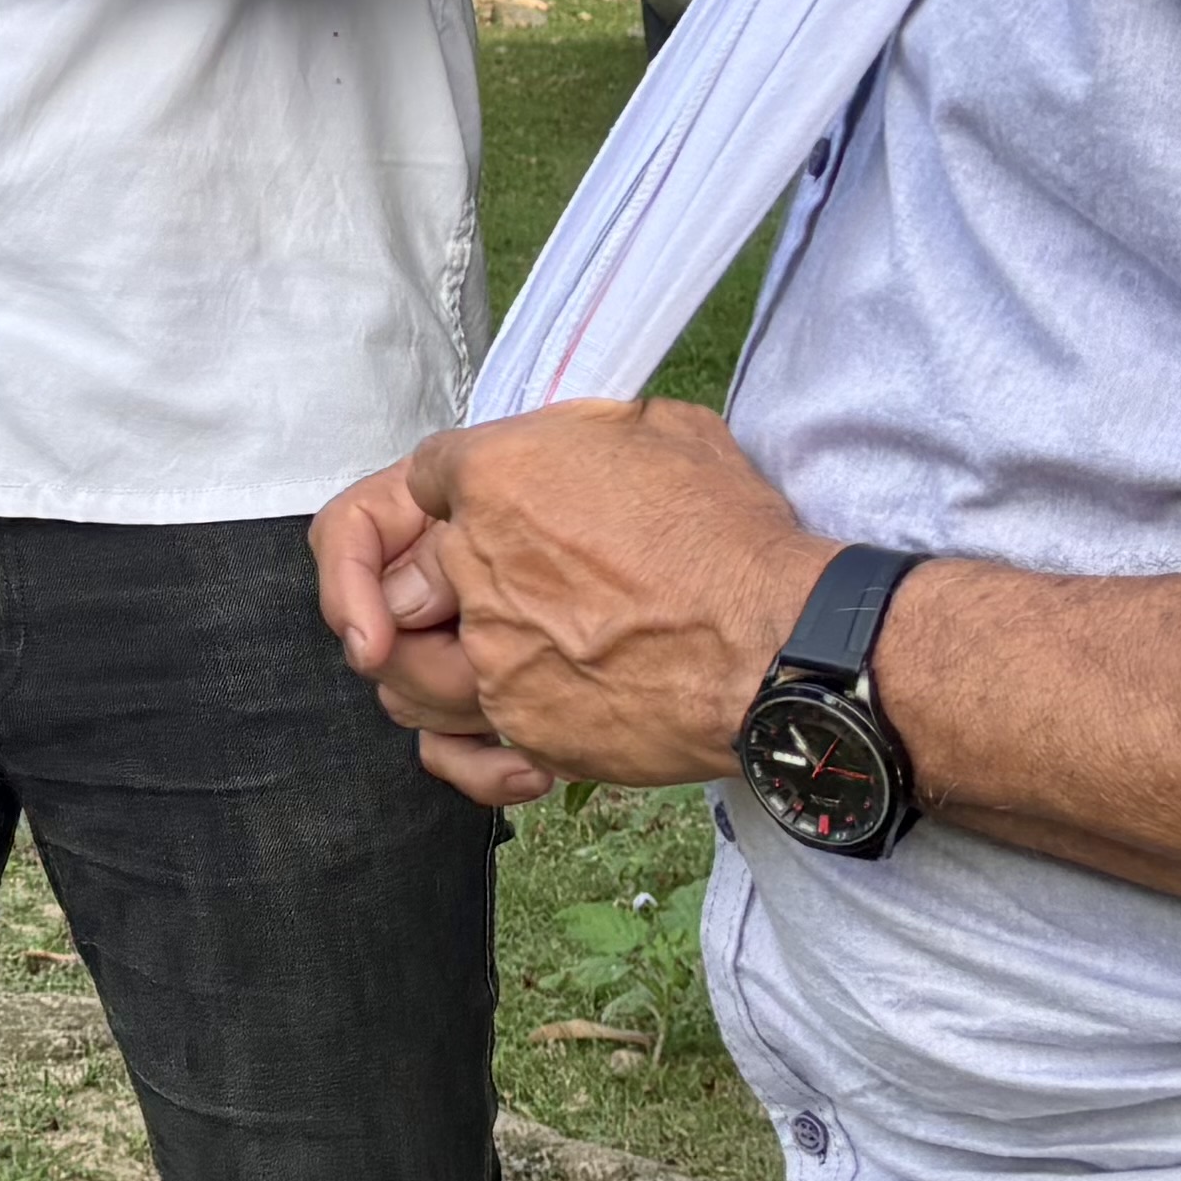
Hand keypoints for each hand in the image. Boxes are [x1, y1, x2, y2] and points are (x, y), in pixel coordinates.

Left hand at [316, 398, 831, 808]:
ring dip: (422, 668)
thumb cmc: (732, 536)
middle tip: (472, 599)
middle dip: (426, 587)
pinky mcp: (521, 732)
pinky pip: (450, 749)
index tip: (472, 516)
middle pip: (400, 582)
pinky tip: (490, 738)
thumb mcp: (661, 431)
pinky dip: (462, 748)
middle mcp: (474, 563)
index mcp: (496, 475)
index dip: (452, 496)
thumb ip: (580, 438)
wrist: (780, 645)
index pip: (423, 479)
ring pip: (402, 673)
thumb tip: (563, 449)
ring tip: (469, 667)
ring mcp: (491, 657)